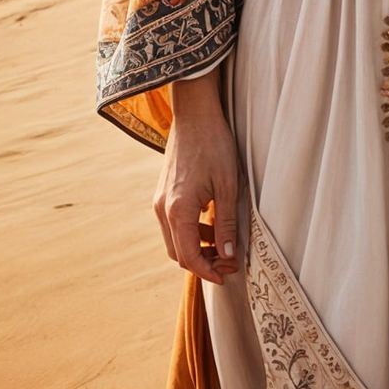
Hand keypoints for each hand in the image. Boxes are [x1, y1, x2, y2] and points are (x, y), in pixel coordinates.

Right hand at [153, 68, 241, 283]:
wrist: (195, 113)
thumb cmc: (214, 145)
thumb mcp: (228, 185)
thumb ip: (227, 223)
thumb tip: (228, 255)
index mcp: (178, 210)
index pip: (189, 256)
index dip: (207, 271)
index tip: (227, 275)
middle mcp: (163, 209)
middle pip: (178, 253)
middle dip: (202, 263)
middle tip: (228, 262)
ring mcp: (159, 200)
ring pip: (174, 239)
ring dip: (196, 247)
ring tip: (223, 244)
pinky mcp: (162, 193)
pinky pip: (173, 223)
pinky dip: (190, 232)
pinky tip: (212, 223)